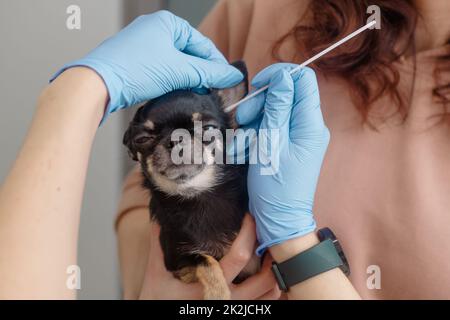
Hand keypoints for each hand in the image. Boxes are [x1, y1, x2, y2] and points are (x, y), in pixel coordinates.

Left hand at [51, 10, 242, 119]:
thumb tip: (231, 77)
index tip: (228, 81)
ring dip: (189, 78)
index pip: (202, 43)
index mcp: (168, 22)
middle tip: (214, 90)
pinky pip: (164, 69)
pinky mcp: (137, 61)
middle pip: (190, 53)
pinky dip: (174, 80)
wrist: (99, 83)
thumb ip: (209, 73)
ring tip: (199, 93)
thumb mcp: (179, 70)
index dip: (217, 64)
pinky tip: (180, 92)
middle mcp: (156, 30)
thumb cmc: (134, 69)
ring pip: (177, 62)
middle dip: (203, 72)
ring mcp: (145, 45)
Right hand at [139, 215, 280, 299]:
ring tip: (270, 251)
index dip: (249, 233)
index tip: (249, 216)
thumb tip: (161, 217)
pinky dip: (271, 288)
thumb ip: (159, 244)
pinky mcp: (236, 313)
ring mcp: (233, 309)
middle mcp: (226, 300)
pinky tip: (266, 272)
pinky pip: (264, 304)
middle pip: (264, 278)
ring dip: (274, 271)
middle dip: (270, 253)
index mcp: (208, 284)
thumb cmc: (157, 299)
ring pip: (269, 293)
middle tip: (268, 233)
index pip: (239, 257)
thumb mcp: (157, 272)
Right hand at [236, 64, 329, 255]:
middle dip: (260, 102)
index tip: (257, 85)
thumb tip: (283, 77)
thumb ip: (277, 108)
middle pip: (285, 94)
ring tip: (241, 142)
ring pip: (274, 112)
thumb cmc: (275, 186)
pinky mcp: (288, 145)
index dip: (280, 76)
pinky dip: (256, 135)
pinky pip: (272, 128)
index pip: (303, 80)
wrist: (279, 217)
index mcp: (310, 124)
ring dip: (253, 121)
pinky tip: (244, 150)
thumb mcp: (271, 143)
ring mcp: (299, 137)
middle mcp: (308, 127)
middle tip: (242, 118)